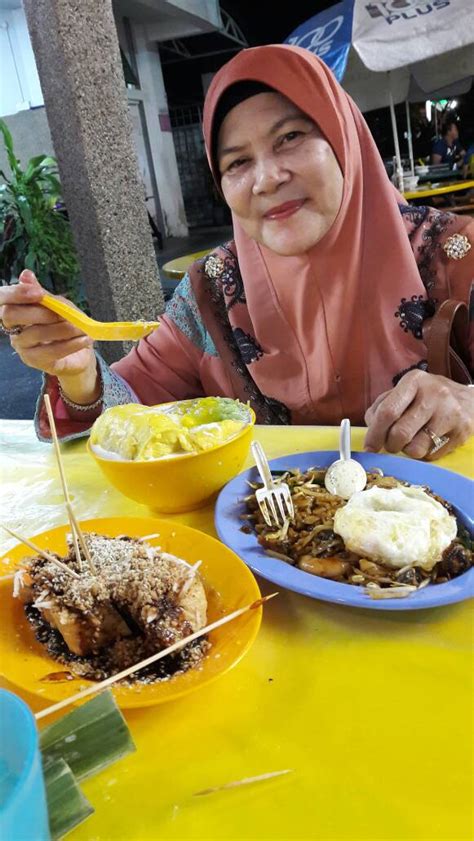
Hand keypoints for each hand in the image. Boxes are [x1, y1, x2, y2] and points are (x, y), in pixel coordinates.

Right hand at [0, 270, 97, 400]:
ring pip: (34, 333)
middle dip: (38, 312)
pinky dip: (70, 344)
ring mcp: (21, 346)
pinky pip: (50, 351)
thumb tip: (26, 274)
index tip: (38, 293)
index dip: (16, 293)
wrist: (80, 352)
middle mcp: (12, 327)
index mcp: (16, 309)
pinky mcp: (33, 361)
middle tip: (62, 314)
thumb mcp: (59, 305)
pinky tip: (85, 340)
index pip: (2, 298)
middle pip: (10, 315)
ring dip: (62, 329)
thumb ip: (44, 295)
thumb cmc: (65, 325)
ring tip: (80, 328)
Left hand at [364, 370, 473, 459]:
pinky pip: (431, 455)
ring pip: (415, 449)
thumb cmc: (428, 397)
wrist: (468, 400)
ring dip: (407, 451)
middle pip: (400, 433)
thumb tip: (370, 432)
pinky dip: (424, 454)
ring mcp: (450, 414)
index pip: (388, 411)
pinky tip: (429, 441)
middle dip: (390, 445)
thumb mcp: (405, 391)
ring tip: (412, 441)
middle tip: (391, 445)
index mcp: (414, 381)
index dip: (374, 433)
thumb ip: (382, 407)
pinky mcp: (461, 432)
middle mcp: (434, 395)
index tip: (369, 447)